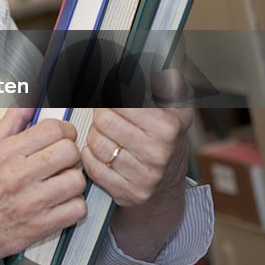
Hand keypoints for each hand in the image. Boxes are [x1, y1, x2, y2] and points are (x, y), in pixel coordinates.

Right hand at [0, 107, 87, 264]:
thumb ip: (9, 123)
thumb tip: (28, 103)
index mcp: (5, 153)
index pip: (52, 129)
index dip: (64, 130)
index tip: (62, 136)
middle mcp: (18, 176)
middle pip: (69, 152)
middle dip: (69, 153)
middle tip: (61, 159)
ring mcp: (32, 202)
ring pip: (77, 180)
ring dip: (72, 180)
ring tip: (60, 182)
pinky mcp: (42, 225)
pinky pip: (77, 208)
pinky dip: (74, 205)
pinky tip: (60, 202)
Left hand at [81, 70, 193, 206]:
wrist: (168, 179)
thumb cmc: (164, 137)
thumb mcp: (173, 106)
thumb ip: (166, 83)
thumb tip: (159, 72)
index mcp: (167, 126)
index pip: (118, 102)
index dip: (110, 100)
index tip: (114, 102)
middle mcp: (158, 153)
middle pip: (103, 121)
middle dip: (101, 117)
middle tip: (109, 120)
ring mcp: (144, 176)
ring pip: (95, 144)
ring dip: (95, 137)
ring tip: (108, 138)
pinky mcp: (129, 193)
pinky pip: (92, 166)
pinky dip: (91, 157)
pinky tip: (104, 154)